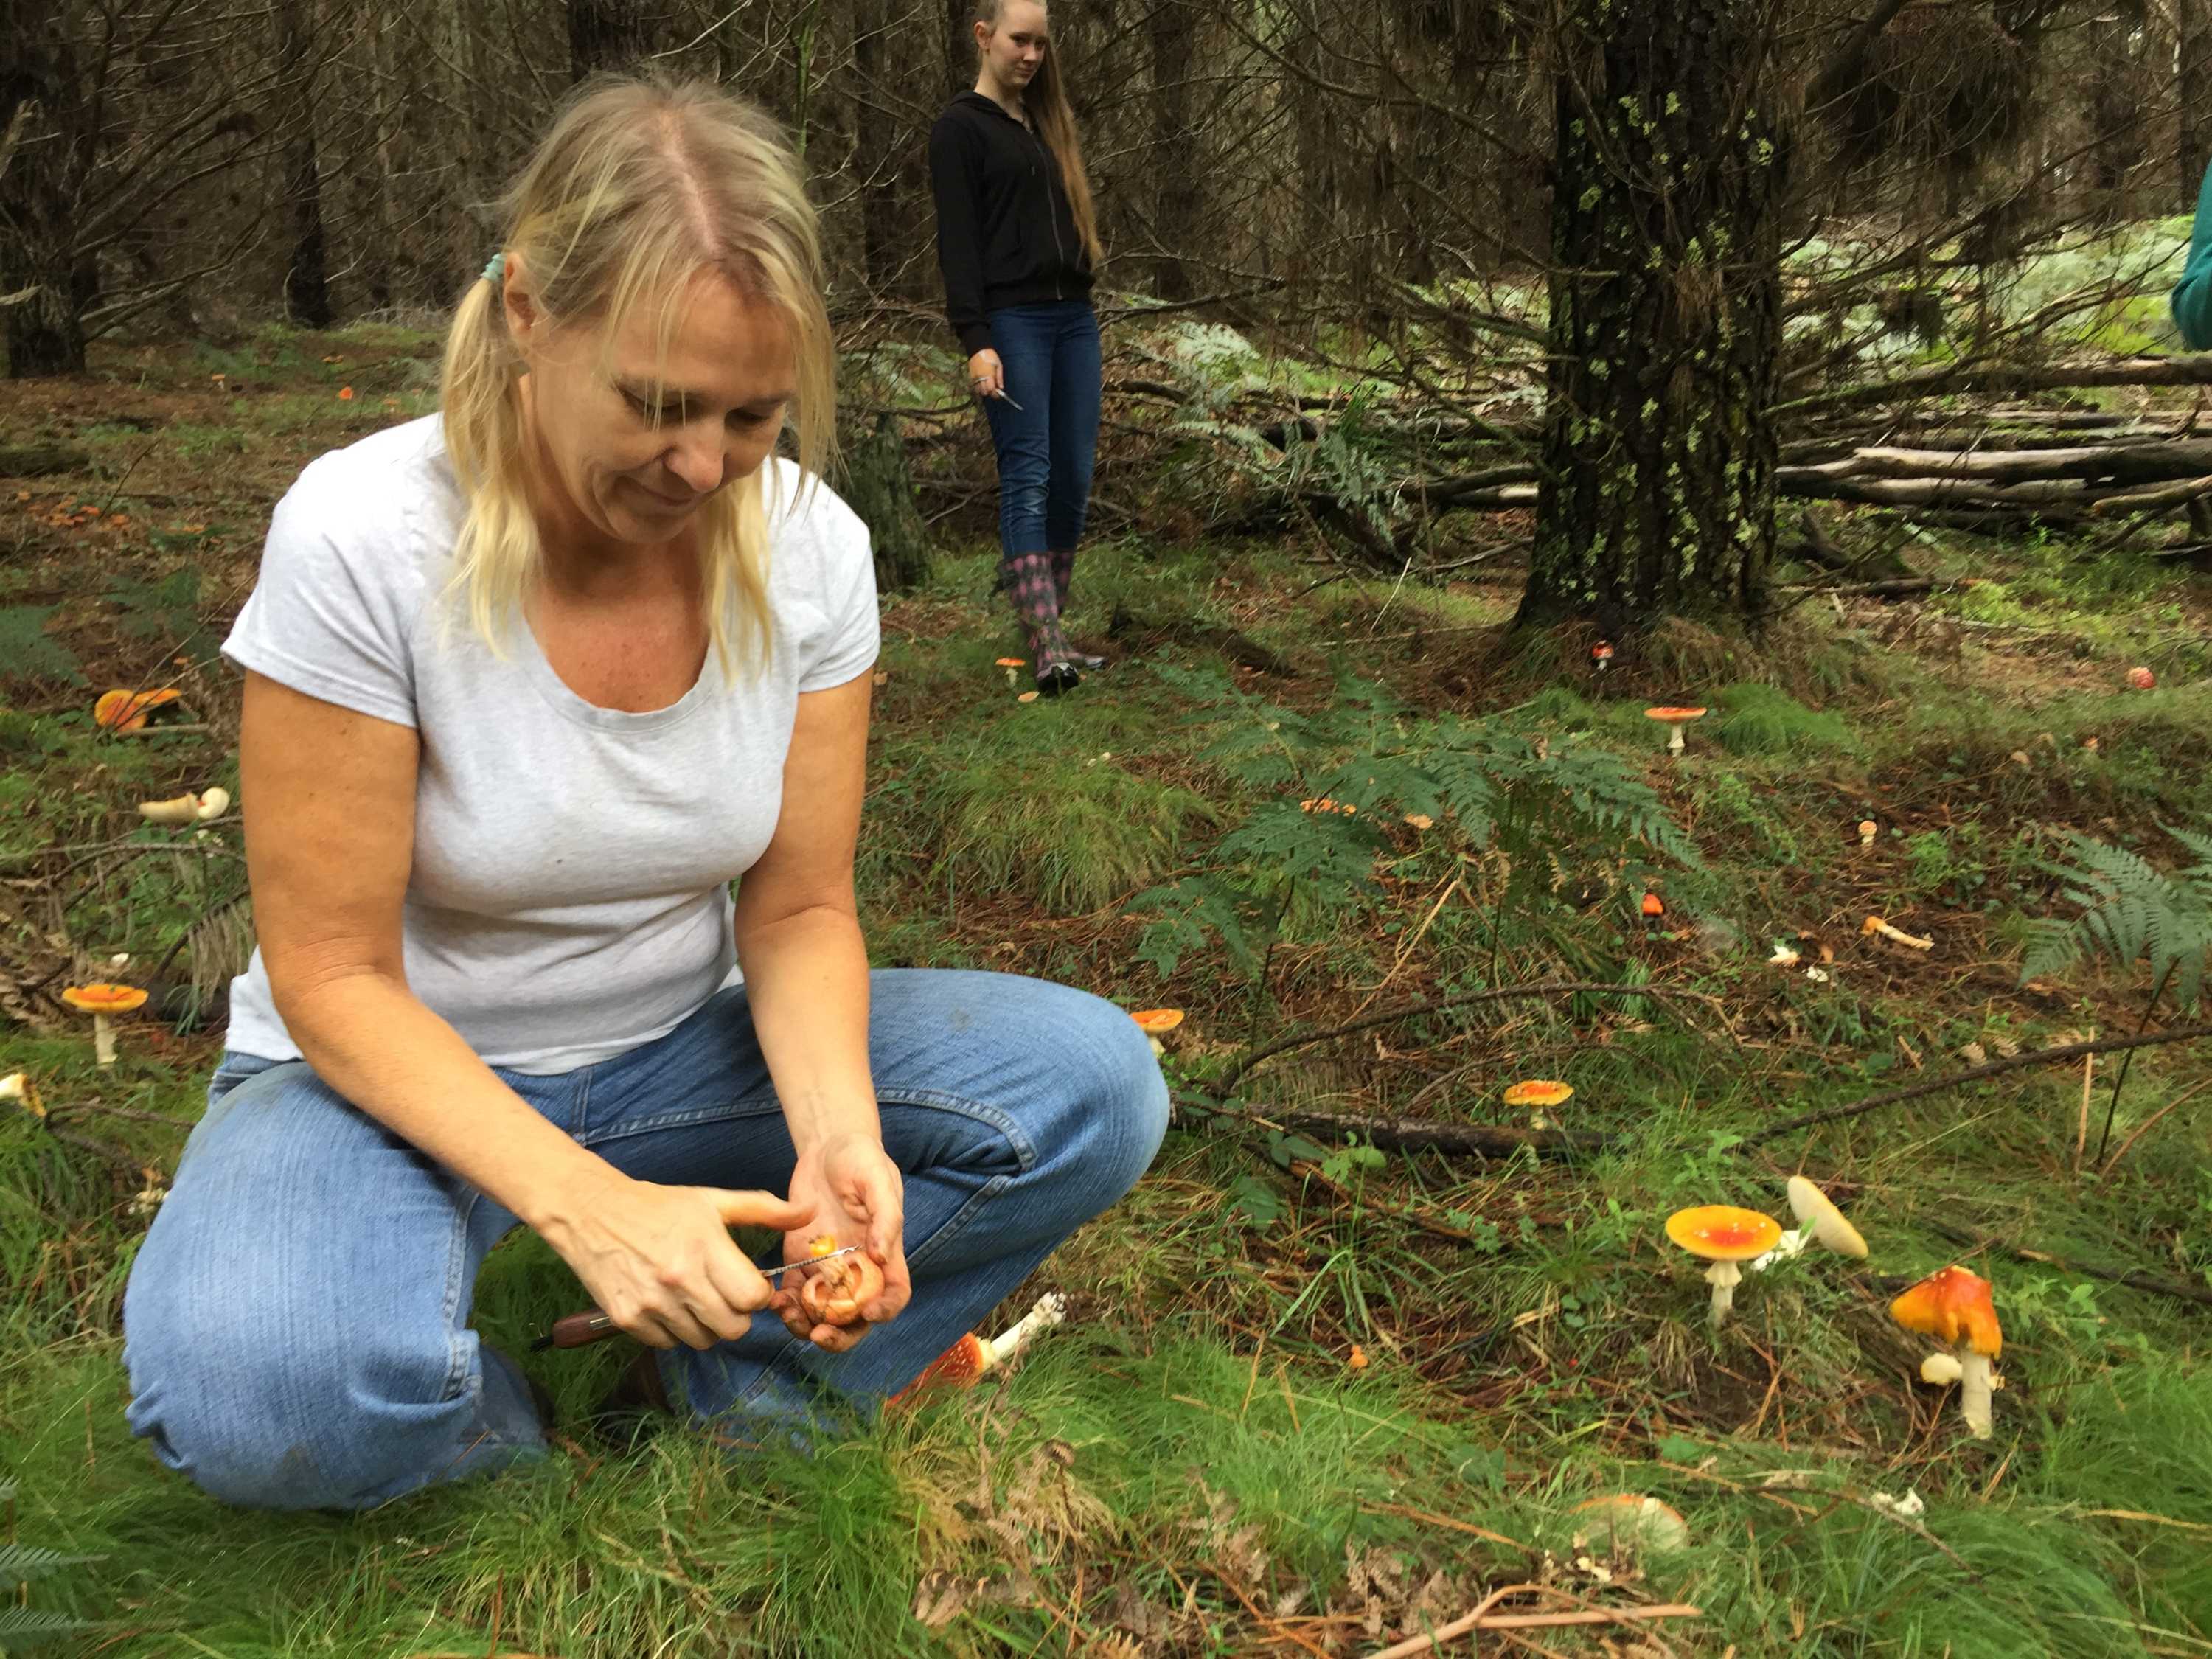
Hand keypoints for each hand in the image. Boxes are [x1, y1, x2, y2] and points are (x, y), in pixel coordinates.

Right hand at [540, 1172, 813, 1350]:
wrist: (590, 1212)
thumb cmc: (658, 1205)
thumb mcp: (713, 1200)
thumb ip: (765, 1209)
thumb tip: (810, 1212)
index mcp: (704, 1247)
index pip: (752, 1298)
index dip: (757, 1295)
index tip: (748, 1284)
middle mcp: (679, 1279)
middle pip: (733, 1328)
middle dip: (737, 1316)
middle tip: (725, 1296)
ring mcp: (651, 1303)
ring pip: (702, 1341)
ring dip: (706, 1326)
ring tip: (695, 1298)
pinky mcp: (627, 1319)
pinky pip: (668, 1344)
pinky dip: (674, 1331)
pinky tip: (668, 1305)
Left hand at [771, 1132, 910, 1353]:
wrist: (826, 1145)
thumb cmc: (861, 1158)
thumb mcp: (878, 1179)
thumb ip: (885, 1215)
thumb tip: (880, 1254)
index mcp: (885, 1253)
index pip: (894, 1294)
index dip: (886, 1310)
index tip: (868, 1314)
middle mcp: (858, 1268)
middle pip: (856, 1317)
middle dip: (840, 1335)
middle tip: (819, 1335)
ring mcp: (827, 1268)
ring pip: (822, 1314)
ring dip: (807, 1325)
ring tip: (790, 1316)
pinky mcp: (799, 1261)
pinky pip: (794, 1294)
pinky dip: (784, 1305)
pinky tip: (773, 1300)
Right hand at [967, 348, 1004, 399]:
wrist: (978, 349)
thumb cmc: (991, 356)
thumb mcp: (998, 365)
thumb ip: (999, 378)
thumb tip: (1001, 388)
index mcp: (988, 375)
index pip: (991, 390)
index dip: (995, 394)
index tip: (998, 395)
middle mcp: (980, 378)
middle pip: (984, 392)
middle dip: (990, 393)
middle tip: (994, 391)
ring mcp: (974, 377)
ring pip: (978, 391)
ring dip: (984, 391)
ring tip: (988, 387)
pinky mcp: (971, 376)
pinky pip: (974, 386)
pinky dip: (979, 388)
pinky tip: (983, 384)